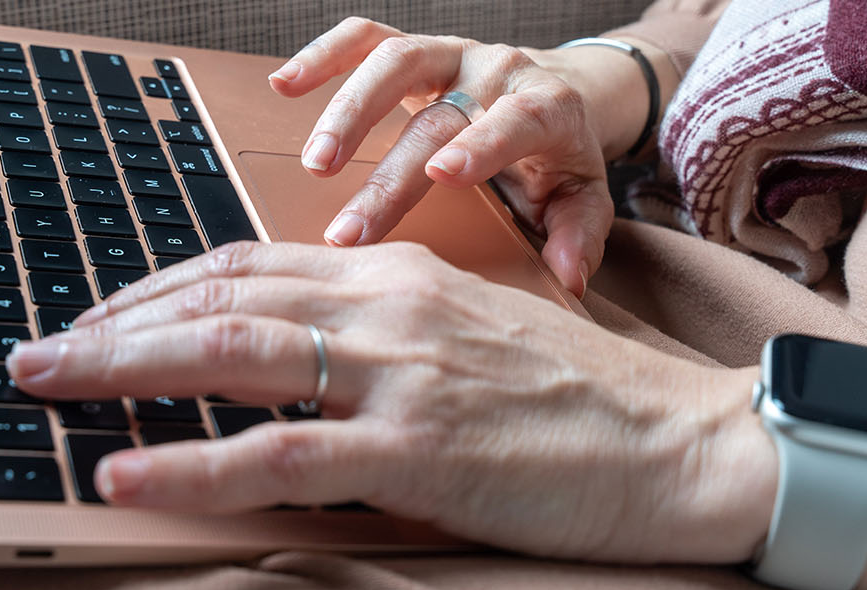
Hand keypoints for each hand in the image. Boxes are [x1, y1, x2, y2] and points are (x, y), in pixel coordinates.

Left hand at [8, 242, 775, 562]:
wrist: (680, 440)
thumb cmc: (575, 397)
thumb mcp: (464, 336)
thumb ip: (378, 334)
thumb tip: (293, 362)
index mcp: (396, 273)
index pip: (246, 265)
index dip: (156, 288)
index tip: (95, 315)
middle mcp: (387, 304)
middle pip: (219, 296)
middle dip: (111, 322)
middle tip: (33, 350)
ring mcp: (401, 372)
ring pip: (232, 353)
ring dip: (121, 367)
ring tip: (41, 385)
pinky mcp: (418, 448)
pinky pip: (280, 455)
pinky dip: (191, 463)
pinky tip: (126, 472)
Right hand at [266, 18, 656, 296]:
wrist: (551, 99)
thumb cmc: (558, 161)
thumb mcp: (582, 200)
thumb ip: (579, 235)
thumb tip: (567, 275)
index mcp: (546, 107)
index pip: (516, 120)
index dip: (481, 144)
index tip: (442, 173)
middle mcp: (495, 72)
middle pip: (437, 115)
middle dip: (389, 174)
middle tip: (350, 230)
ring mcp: (450, 55)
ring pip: (395, 61)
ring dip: (349, 110)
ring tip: (315, 162)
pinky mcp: (414, 49)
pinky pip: (364, 37)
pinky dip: (323, 56)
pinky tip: (284, 84)